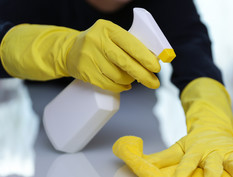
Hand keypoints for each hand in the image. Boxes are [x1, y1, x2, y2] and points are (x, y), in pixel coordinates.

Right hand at [0, 20, 159, 91]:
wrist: (71, 50)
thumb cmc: (101, 43)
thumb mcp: (113, 36)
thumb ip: (130, 45)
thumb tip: (152, 62)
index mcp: (108, 29)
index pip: (131, 44)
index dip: (145, 58)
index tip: (157, 68)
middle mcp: (97, 41)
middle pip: (125, 62)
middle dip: (143, 75)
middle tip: (154, 83)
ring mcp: (89, 57)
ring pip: (118, 76)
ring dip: (130, 81)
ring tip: (133, 80)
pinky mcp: (86, 72)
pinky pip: (109, 84)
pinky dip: (120, 87)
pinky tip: (124, 85)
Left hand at [113, 78, 232, 176]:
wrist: (212, 127)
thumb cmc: (194, 142)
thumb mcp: (177, 147)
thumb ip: (161, 158)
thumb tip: (140, 164)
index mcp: (195, 149)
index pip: (187, 160)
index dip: (183, 170)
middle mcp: (212, 150)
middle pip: (212, 161)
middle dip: (213, 171)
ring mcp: (227, 151)